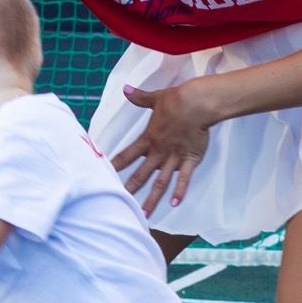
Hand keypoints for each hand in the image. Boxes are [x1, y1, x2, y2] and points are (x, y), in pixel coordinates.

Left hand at [112, 81, 216, 216]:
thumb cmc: (177, 99)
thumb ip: (139, 97)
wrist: (197, 103)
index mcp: (148, 138)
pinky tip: (175, 204)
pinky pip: (184, 178)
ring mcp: (174, 157)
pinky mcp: (190, 159)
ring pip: (160, 182)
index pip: (127, 155)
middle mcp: (159, 151)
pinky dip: (180, 191)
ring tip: (145, 214)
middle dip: (130, 189)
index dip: (115, 165)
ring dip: (152, 198)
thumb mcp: (155, 98)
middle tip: (119, 203)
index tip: (104, 174)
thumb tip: (126, 89)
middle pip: (141, 174)